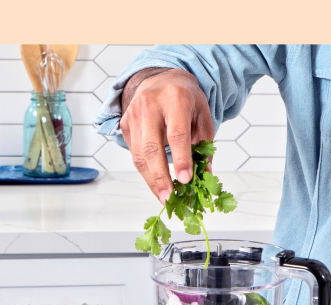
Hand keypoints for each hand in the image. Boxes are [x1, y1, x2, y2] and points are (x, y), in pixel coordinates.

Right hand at [119, 68, 214, 203]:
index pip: (177, 134)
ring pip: (140, 155)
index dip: (181, 159)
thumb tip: (205, 174)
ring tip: (163, 197)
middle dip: (161, 177)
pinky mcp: (125, 124)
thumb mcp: (203, 116)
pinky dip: (146, 172)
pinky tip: (156, 183)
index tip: (185, 180)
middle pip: (152, 148)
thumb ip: (205, 145)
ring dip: (152, 180)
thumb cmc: (185, 100)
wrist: (161, 79)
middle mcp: (150, 104)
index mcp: (175, 98)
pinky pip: (134, 154)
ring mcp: (134, 114)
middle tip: (169, 198)